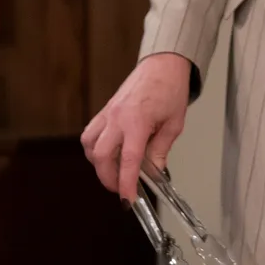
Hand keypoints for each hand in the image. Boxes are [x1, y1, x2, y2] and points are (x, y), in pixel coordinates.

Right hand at [81, 53, 191, 202]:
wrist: (163, 64)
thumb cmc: (171, 89)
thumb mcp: (174, 123)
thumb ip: (161, 149)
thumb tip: (154, 172)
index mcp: (137, 121)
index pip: (127, 161)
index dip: (125, 184)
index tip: (128, 200)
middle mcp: (117, 118)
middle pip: (100, 157)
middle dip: (108, 179)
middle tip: (122, 189)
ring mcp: (107, 113)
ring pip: (89, 146)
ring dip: (99, 164)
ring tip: (115, 172)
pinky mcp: (104, 110)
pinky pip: (90, 134)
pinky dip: (95, 149)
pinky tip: (108, 154)